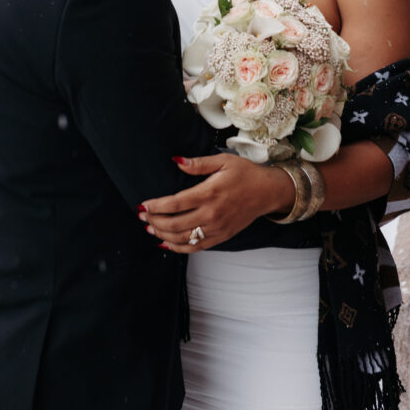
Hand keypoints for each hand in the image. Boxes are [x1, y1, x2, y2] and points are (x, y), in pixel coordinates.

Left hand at [138, 154, 294, 252]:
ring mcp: (217, 228)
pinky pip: (196, 247)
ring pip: (183, 238)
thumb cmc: (245, 174)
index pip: (176, 203)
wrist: (268, 192)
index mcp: (209, 193)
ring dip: (163, 235)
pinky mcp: (221, 236)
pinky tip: (166, 244)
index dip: (156, 206)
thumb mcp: (223, 161)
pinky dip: (179, 248)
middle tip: (142, 217)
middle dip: (154, 222)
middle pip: (175, 224)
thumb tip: (176, 161)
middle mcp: (212, 214)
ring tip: (149, 229)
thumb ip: (198, 163)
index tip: (143, 206)